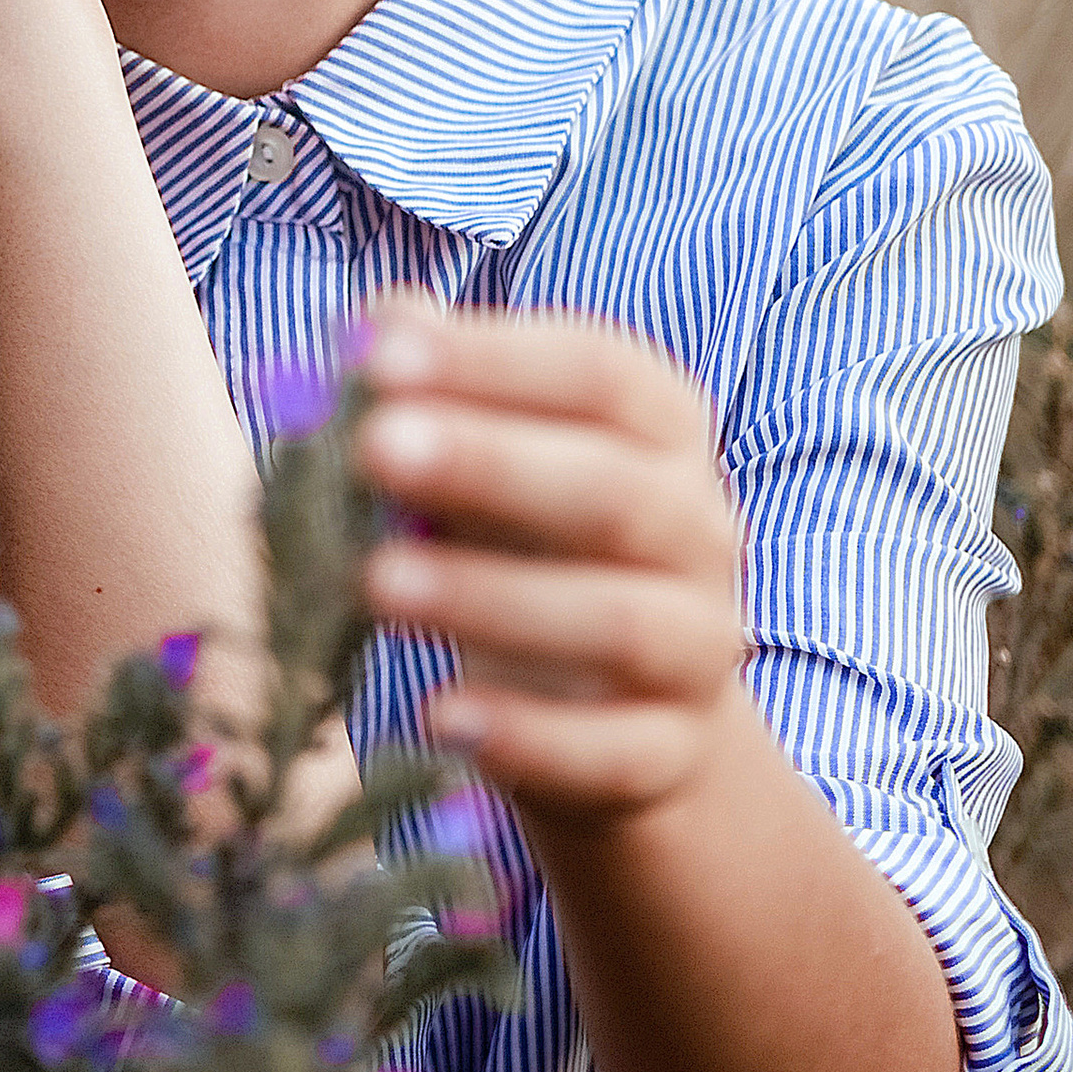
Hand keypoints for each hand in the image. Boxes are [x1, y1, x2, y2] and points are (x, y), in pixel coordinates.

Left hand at [350, 299, 753, 826]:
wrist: (630, 711)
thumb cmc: (536, 544)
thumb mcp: (493, 453)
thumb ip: (438, 384)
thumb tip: (376, 318)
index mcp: (661, 430)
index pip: (598, 373)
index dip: (491, 361)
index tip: (374, 357)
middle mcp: (699, 529)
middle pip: (613, 489)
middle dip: (490, 464)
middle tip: (373, 448)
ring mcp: (696, 645)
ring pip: (617, 620)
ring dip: (492, 599)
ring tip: (376, 581)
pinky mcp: (669, 753)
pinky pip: (612, 748)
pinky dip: (529, 736)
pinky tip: (440, 717)